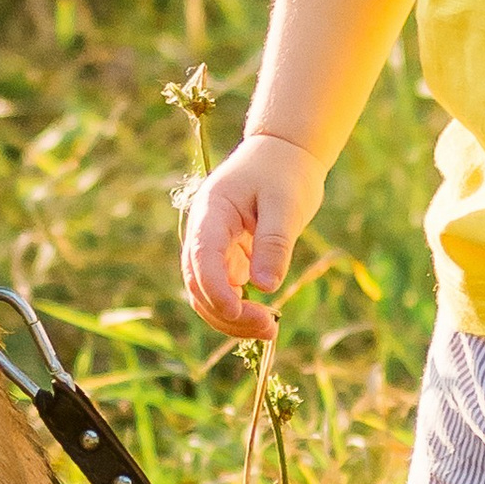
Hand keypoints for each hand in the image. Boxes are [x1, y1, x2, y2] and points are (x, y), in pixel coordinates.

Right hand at [179, 131, 326, 339]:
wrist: (284, 154)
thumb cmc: (285, 172)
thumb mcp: (286, 204)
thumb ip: (274, 243)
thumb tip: (266, 287)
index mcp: (212, 211)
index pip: (202, 256)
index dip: (215, 288)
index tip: (237, 311)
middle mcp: (204, 232)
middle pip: (198, 283)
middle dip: (226, 312)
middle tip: (269, 327)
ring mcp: (214, 247)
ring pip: (208, 294)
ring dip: (232, 318)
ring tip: (270, 329)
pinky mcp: (228, 257)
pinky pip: (225, 290)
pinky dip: (240, 309)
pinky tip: (264, 320)